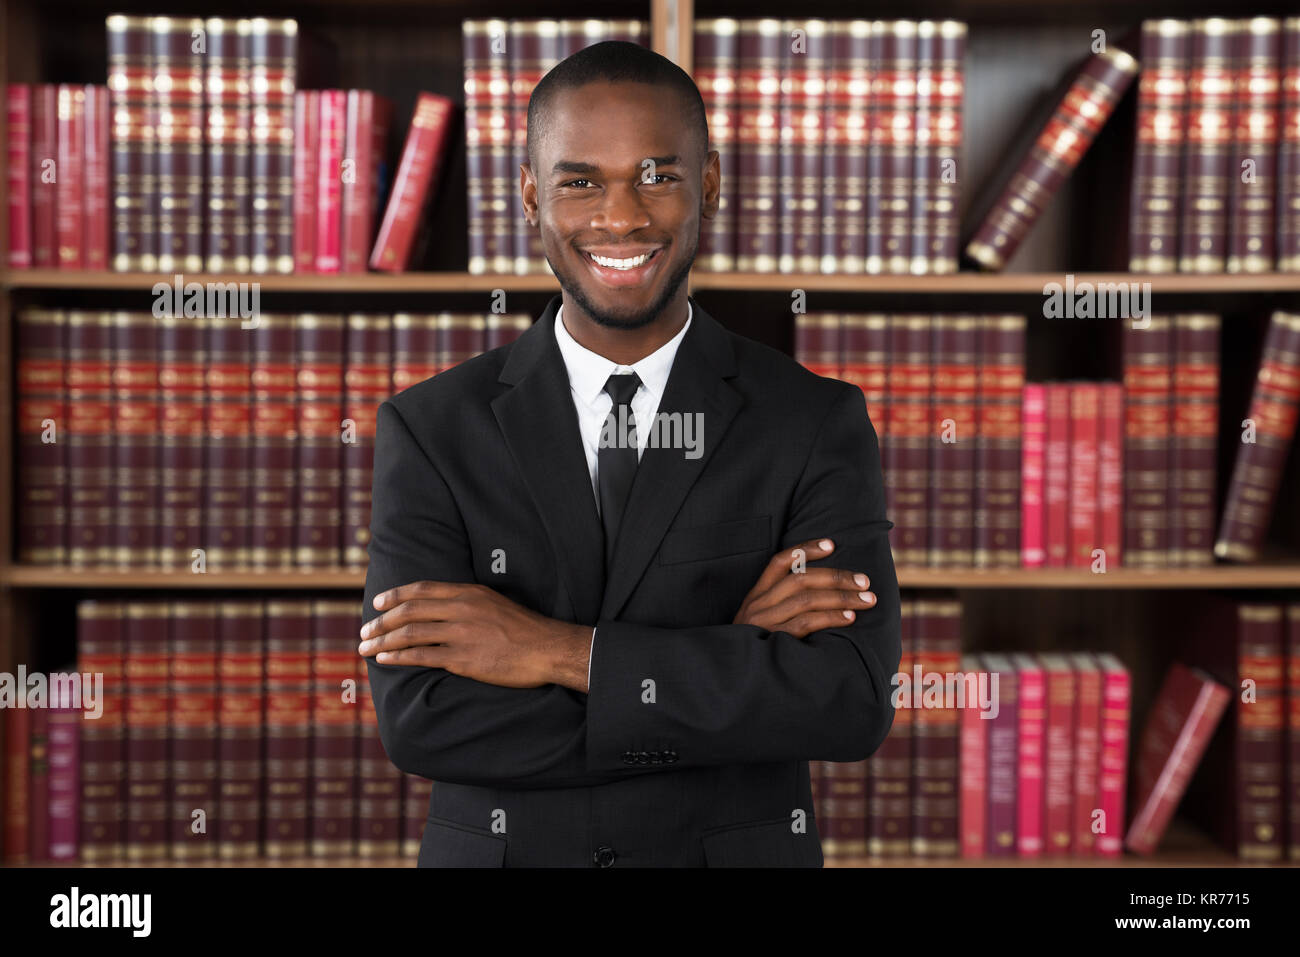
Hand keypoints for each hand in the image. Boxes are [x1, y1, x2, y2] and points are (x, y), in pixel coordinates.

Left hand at [358, 581, 591, 690]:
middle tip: (365, 630)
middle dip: (381, 621)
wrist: (546, 648)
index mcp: (468, 593)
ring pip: (410, 633)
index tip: (378, 602)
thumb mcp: (495, 603)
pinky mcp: (462, 658)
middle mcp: (460, 609)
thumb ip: (468, 603)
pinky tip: (385, 659)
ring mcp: (460, 633)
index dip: (395, 595)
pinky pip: (421, 656)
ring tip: (365, 648)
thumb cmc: (524, 629)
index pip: (422, 589)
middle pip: (409, 611)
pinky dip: (398, 656)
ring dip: (382, 640)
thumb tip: (445, 608)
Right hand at [732, 538, 875, 637]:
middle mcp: (759, 604)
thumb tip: (824, 589)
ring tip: (866, 599)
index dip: (805, 550)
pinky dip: (830, 618)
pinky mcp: (773, 640)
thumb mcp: (760, 619)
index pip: (780, 562)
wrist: (733, 676)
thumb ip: (781, 604)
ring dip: (841, 597)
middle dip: (836, 577)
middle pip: (800, 579)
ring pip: (807, 600)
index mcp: (756, 594)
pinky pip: (805, 623)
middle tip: (864, 580)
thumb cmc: (756, 645)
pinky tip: (850, 617)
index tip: (831, 544)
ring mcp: (765, 622)